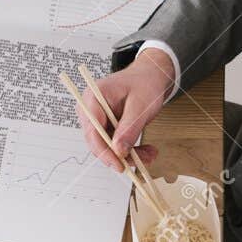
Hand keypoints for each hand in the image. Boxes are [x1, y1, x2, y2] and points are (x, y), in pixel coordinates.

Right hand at [77, 50, 174, 169]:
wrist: (150, 77)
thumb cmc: (145, 83)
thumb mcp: (140, 105)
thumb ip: (129, 128)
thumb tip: (119, 152)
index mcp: (94, 97)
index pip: (92, 130)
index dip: (104, 151)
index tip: (119, 165)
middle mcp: (91, 110)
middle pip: (97, 142)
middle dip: (119, 155)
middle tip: (140, 161)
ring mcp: (98, 120)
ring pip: (108, 148)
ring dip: (129, 155)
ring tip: (150, 154)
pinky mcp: (106, 128)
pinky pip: (115, 146)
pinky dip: (131, 151)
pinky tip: (146, 151)